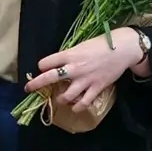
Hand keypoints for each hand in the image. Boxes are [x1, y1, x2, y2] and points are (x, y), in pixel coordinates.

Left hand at [24, 28, 146, 112]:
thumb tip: (59, 63)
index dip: (42, 66)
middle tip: (28, 89)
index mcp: (70, 54)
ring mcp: (85, 80)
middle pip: (50, 78)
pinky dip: (77, 107)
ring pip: (66, 96)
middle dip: (36, 84)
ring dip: (60, 99)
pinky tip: (75, 107)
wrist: (123, 49)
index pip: (46, 62)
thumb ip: (70, 55)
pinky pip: (84, 102)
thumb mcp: (82, 45)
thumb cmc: (102, 44)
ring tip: (60, 99)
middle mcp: (74, 68)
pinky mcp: (96, 88)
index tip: (41, 68)